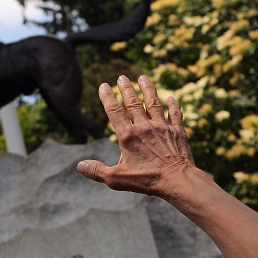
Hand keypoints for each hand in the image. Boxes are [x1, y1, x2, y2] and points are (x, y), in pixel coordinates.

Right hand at [77, 75, 195, 197]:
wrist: (177, 180)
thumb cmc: (147, 180)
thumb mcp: (116, 180)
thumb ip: (97, 171)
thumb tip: (80, 166)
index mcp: (128, 136)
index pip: (114, 111)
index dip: (107, 97)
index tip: (103, 85)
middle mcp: (144, 127)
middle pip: (133, 103)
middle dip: (126, 88)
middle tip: (122, 77)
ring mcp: (162, 127)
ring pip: (153, 103)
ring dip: (148, 89)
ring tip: (143, 77)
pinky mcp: (178, 132)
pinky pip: (175, 114)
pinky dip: (173, 105)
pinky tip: (172, 98)